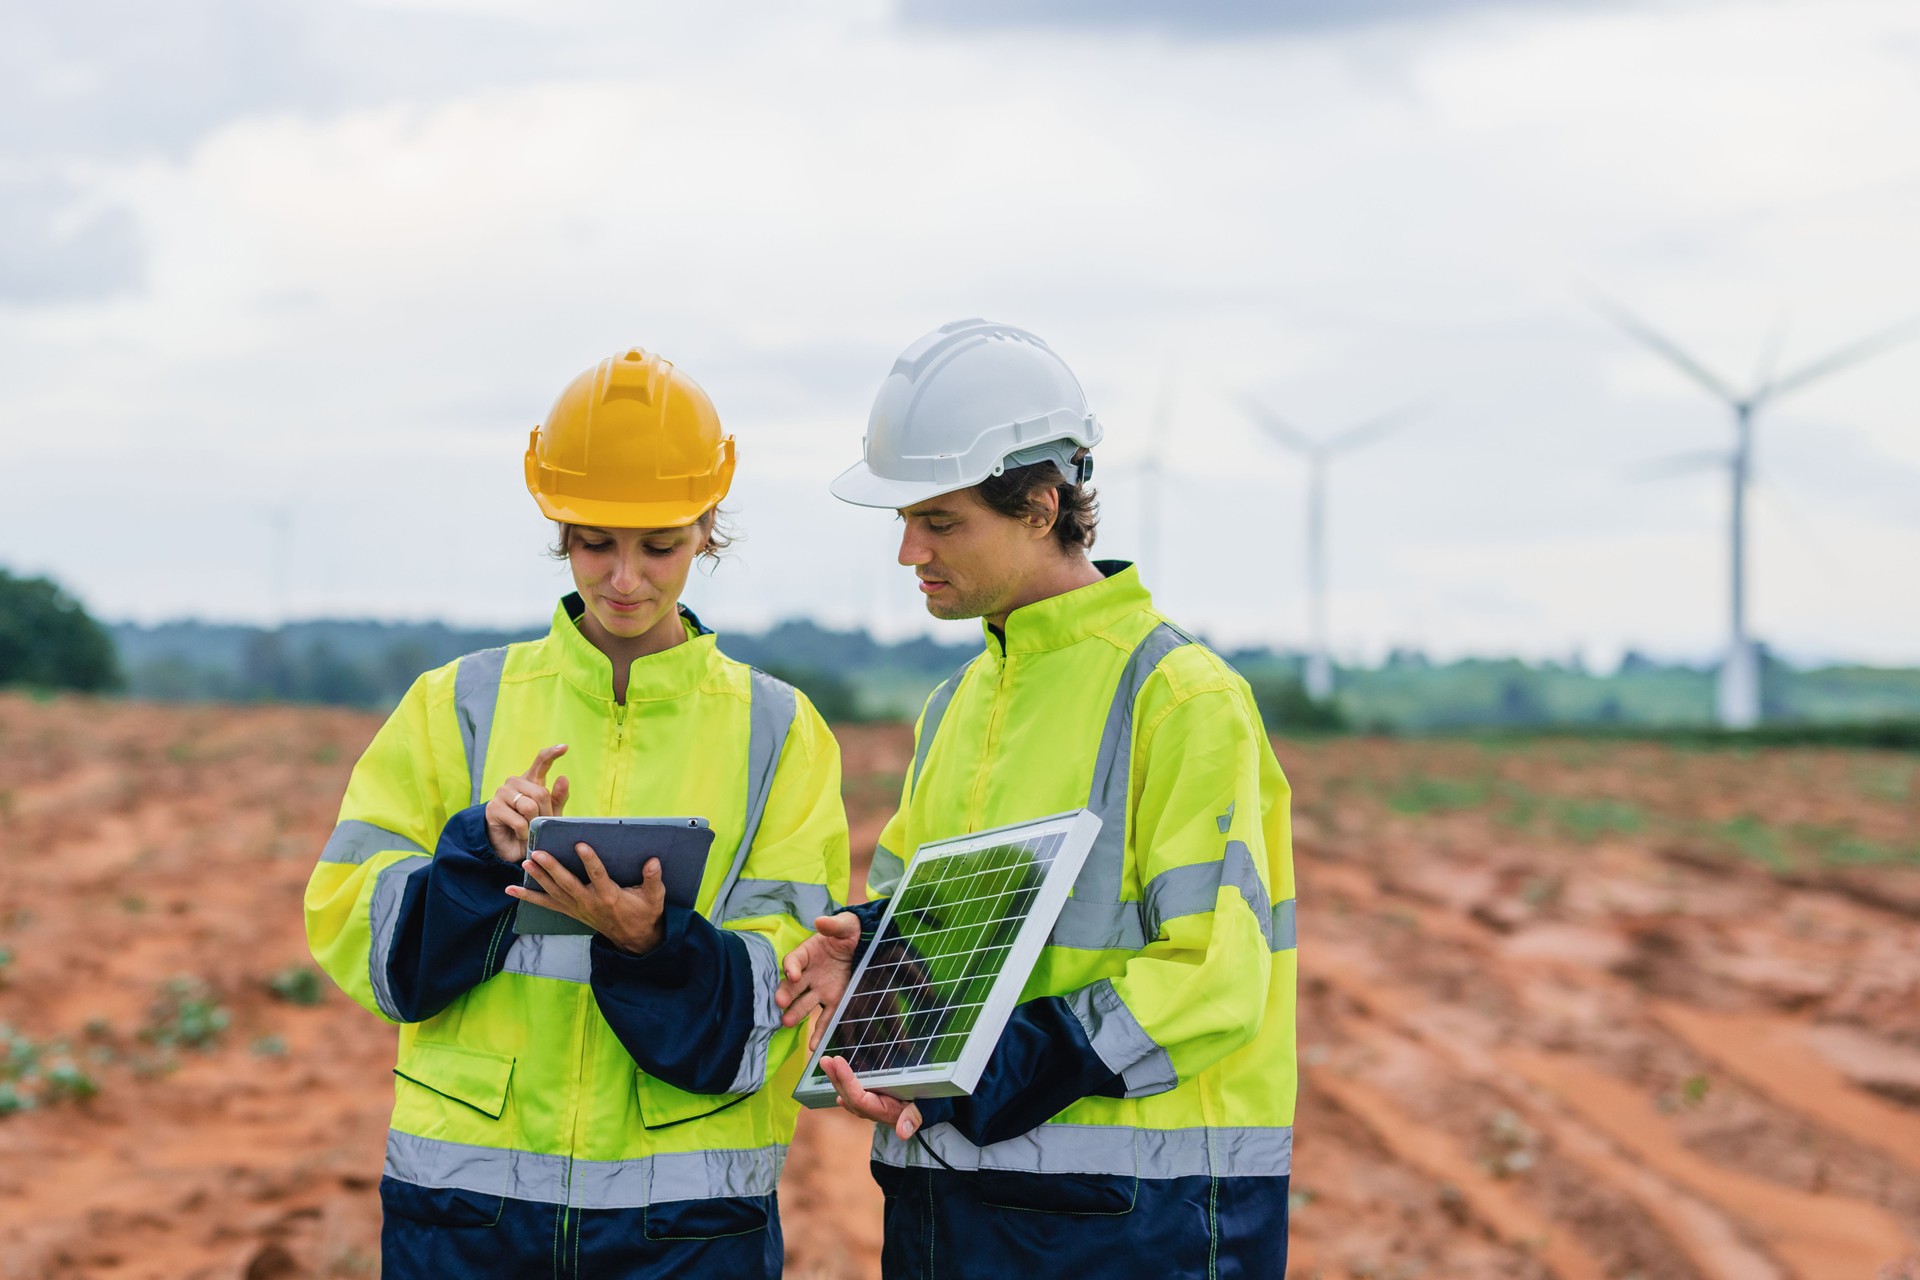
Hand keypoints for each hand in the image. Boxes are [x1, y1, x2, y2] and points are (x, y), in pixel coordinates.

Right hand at [485, 744, 569, 863]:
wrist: (513, 848)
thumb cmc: (532, 827)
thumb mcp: (550, 814)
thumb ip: (557, 798)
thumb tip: (563, 777)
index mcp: (531, 780)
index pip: (541, 762)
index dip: (551, 754)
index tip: (564, 747)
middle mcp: (515, 782)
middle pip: (540, 792)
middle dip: (545, 813)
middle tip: (541, 825)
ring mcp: (502, 793)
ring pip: (529, 806)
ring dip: (533, 823)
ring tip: (529, 830)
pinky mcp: (493, 807)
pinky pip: (518, 820)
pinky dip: (524, 832)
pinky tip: (520, 834)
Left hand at [507, 843, 666, 954]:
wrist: (634, 939)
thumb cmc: (644, 914)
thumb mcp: (654, 897)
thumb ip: (653, 879)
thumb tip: (653, 861)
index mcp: (610, 896)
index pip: (598, 876)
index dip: (589, 860)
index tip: (580, 844)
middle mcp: (590, 902)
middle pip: (568, 884)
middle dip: (552, 868)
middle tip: (539, 853)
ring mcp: (577, 908)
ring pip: (554, 892)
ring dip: (539, 878)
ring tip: (526, 862)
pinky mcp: (570, 911)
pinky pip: (546, 904)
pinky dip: (528, 897)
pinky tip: (511, 890)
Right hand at [775, 912, 861, 1050]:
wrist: (866, 942)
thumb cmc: (850, 931)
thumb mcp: (845, 925)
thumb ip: (833, 925)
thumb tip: (820, 920)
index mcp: (808, 953)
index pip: (794, 960)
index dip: (791, 967)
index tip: (793, 974)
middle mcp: (809, 974)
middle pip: (793, 986)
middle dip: (786, 994)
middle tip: (780, 1003)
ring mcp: (820, 989)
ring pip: (804, 1003)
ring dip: (796, 1013)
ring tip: (787, 1022)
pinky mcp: (834, 1001)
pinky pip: (825, 1018)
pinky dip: (820, 1031)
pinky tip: (814, 1046)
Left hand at [821, 1055, 923, 1139]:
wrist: (930, 1110)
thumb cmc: (928, 1105)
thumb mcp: (924, 1109)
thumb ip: (913, 1119)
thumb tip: (903, 1132)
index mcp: (883, 1111)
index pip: (859, 1098)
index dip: (847, 1081)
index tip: (839, 1062)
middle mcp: (873, 1111)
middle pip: (849, 1096)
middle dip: (837, 1078)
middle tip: (825, 1060)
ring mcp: (871, 1107)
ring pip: (848, 1094)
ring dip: (836, 1079)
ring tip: (826, 1062)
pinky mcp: (872, 1100)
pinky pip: (853, 1093)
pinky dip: (844, 1084)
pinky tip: (836, 1076)